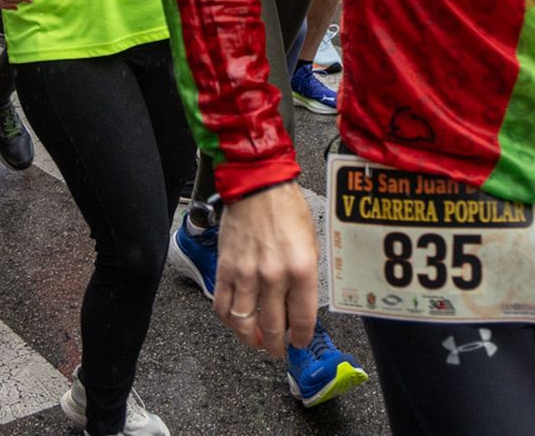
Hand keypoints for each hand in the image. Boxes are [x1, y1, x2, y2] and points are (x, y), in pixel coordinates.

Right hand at [215, 182, 317, 357]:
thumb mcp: (311, 243)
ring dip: (250, 339)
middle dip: (276, 345)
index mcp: (301, 269)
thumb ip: (306, 277)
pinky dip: (228, 321)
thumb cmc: (287, 208)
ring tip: (255, 341)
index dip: (302, 337)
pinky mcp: (226, 268)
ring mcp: (247, 274)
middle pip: (272, 328)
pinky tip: (235, 322)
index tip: (300, 342)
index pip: (303, 319)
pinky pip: (222, 305)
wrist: (258, 185)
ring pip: (244, 323)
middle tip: (277, 348)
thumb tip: (300, 305)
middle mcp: (274, 275)